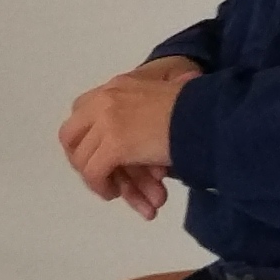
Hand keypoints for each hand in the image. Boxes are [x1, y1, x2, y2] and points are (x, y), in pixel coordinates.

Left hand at [58, 58, 199, 216]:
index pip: (82, 109)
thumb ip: (142, 114)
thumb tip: (140, 133)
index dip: (85, 135)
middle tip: (95, 176)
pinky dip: (102, 186)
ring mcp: (107, 122)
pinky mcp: (114, 145)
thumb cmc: (196, 109)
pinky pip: (94, 173)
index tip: (98, 154)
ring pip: (83, 159)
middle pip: (70, 134)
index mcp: (118, 85)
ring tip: (114, 192)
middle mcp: (105, 99)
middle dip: (79, 158)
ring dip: (97, 179)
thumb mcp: (163, 101)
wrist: (208, 115)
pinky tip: (116, 194)